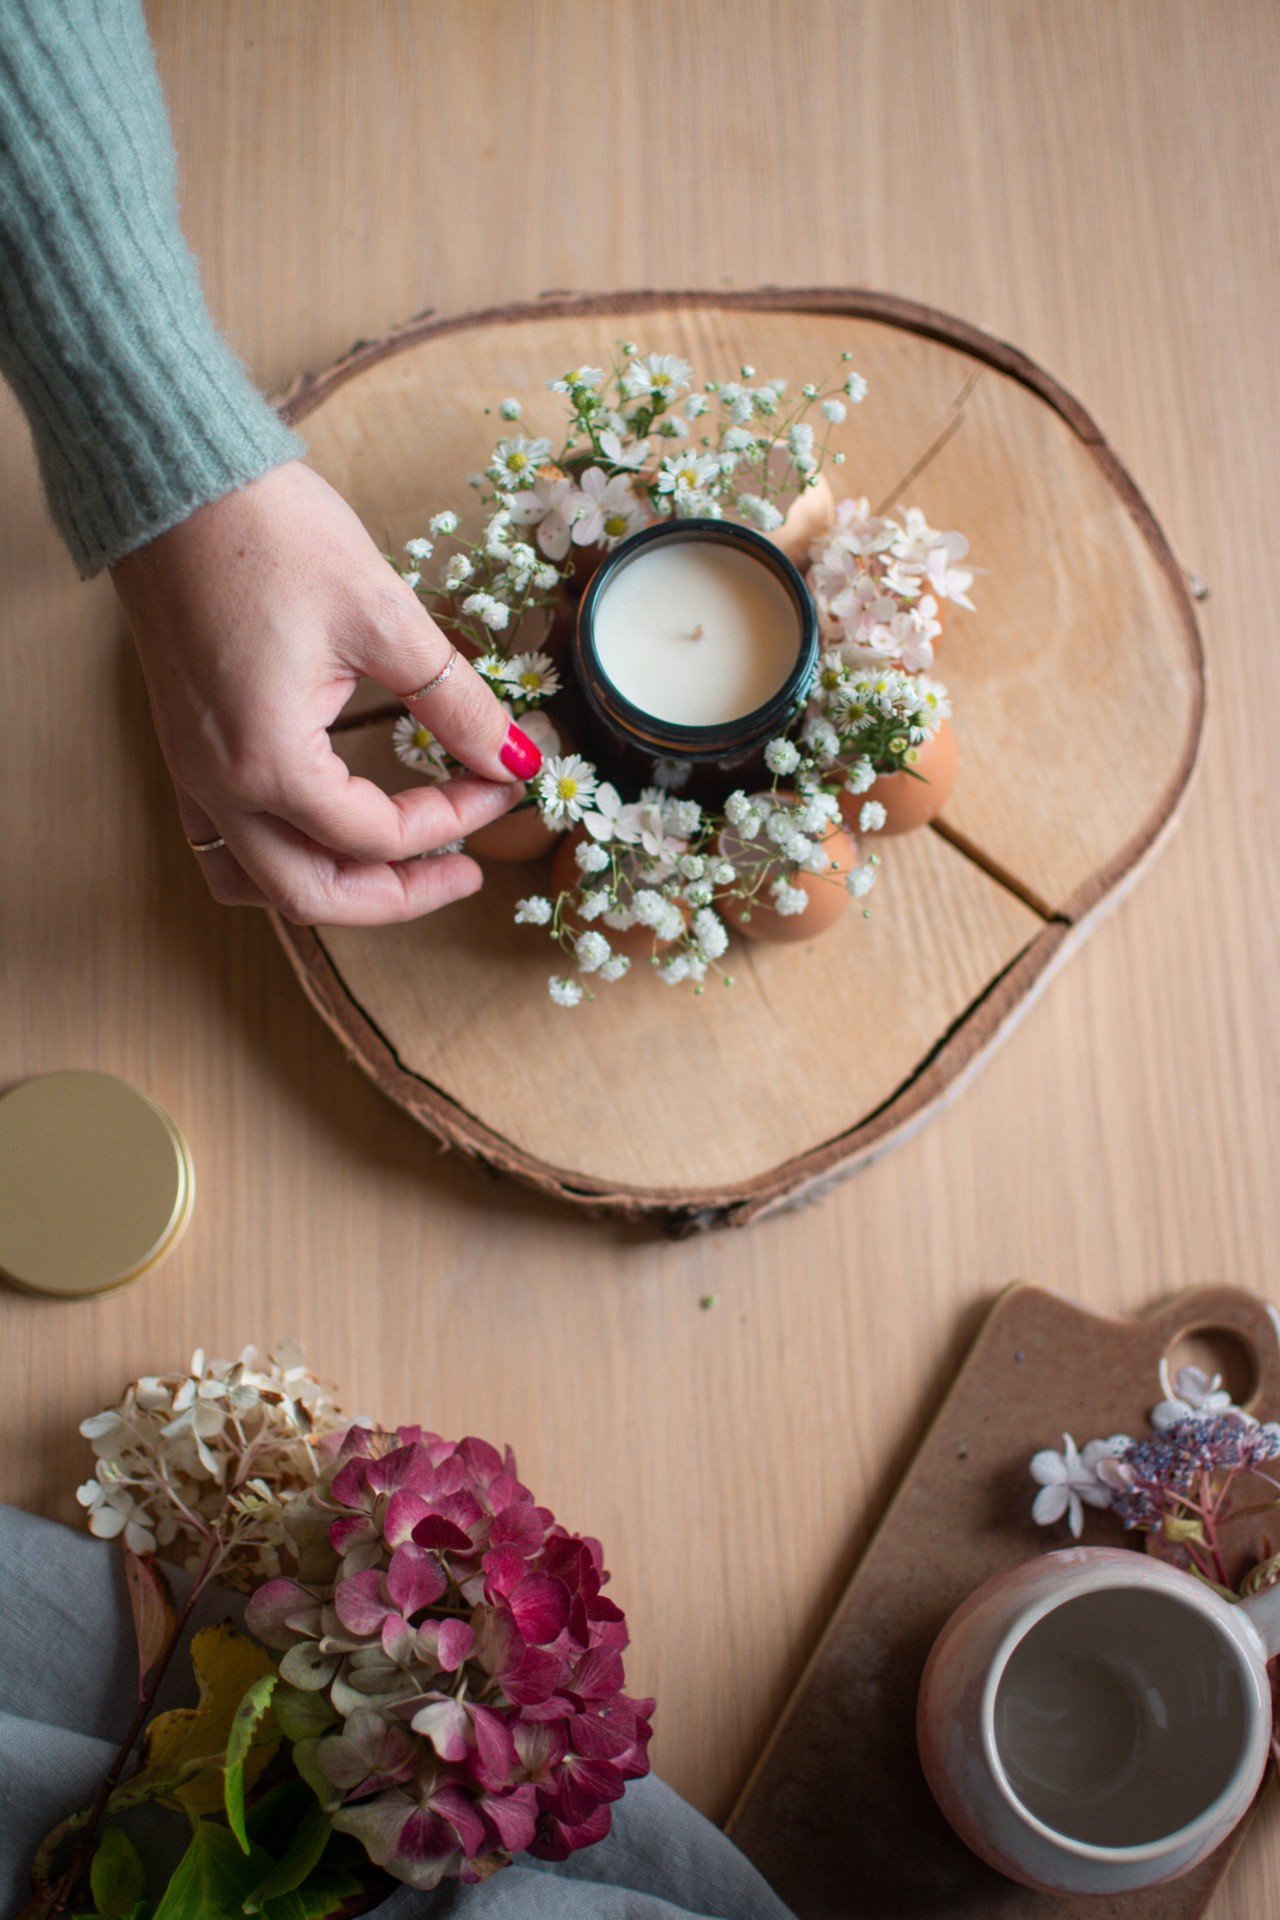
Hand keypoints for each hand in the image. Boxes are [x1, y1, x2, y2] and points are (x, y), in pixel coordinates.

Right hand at [111, 461, 541, 924]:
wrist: (174, 482)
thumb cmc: (271, 536)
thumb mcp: (386, 620)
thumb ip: (455, 703)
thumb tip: (517, 755)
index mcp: (269, 761)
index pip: (378, 837)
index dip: (455, 820)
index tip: (504, 782)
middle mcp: (219, 785)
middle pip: (313, 894)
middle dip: (400, 895)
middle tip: (467, 872)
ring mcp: (192, 771)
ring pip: (260, 883)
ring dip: (335, 888)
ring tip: (401, 866)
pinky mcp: (185, 748)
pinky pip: (226, 844)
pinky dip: (283, 859)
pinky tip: (331, 832)